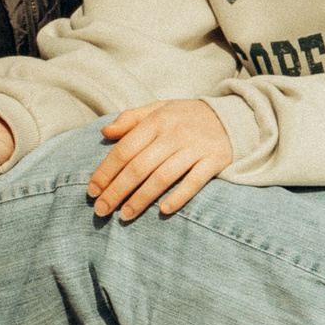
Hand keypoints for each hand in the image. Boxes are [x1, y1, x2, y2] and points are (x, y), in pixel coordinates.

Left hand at [88, 99, 230, 220]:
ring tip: (124, 215)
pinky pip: (194, 182)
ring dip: (141, 199)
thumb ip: (131, 118)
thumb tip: (105, 132)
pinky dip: (178, 197)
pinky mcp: (215, 161)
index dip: (106, 172)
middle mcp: (174, 134)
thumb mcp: (159, 108)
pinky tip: (163, 211)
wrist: (232, 117)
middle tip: (101, 210)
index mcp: (156, 120)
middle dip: (117, 191)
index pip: (124, 150)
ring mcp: (195, 148)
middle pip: (139, 167)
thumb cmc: (187, 116)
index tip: (92, 191)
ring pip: (162, 177)